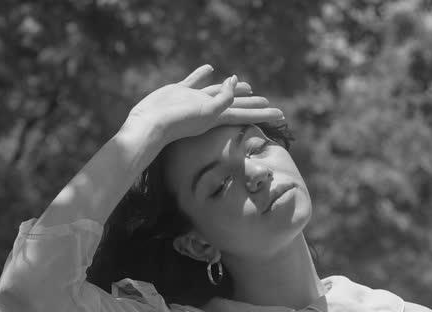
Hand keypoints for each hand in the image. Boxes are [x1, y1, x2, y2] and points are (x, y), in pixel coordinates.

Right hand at [123, 64, 285, 147]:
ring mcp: (194, 100)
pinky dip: (204, 75)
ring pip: (219, 92)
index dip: (264, 114)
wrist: (151, 123)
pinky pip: (197, 80)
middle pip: (237, 105)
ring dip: (233, 89)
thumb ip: (224, 97)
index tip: (281, 115)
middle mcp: (208, 109)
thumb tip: (235, 82)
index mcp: (218, 115)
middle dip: (254, 105)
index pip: (247, 114)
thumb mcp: (207, 110)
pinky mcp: (180, 91)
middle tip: (268, 103)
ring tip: (247, 85)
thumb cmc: (178, 120)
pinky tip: (210, 68)